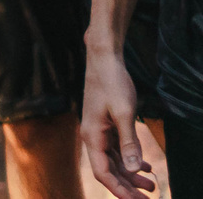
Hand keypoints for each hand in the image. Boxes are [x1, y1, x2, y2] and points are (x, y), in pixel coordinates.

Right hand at [82, 47, 154, 198]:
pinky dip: (130, 161)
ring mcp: (100, 131)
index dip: (120, 191)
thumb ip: (129, 142)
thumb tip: (133, 170)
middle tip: (149, 198)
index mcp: (93, 136)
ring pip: (115, 162)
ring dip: (131, 175)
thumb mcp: (124, 113)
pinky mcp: (107, 125)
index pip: (103, 173)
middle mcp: (93, 137)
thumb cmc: (112, 82)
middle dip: (128, 187)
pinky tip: (144, 167)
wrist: (104, 59)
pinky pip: (117, 150)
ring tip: (152, 186)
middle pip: (109, 171)